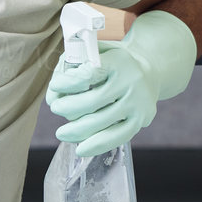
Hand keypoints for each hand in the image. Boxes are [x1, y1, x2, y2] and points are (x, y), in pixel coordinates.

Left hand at [45, 11, 197, 157]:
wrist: (148, 72)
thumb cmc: (111, 63)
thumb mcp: (94, 52)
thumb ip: (69, 67)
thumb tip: (53, 97)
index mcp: (117, 61)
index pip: (89, 75)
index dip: (69, 83)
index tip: (54, 86)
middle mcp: (131, 82)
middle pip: (93, 102)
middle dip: (69, 108)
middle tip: (56, 108)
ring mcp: (137, 103)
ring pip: (102, 122)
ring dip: (76, 130)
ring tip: (61, 133)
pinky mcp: (141, 120)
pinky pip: (117, 137)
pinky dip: (97, 145)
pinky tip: (81, 149)